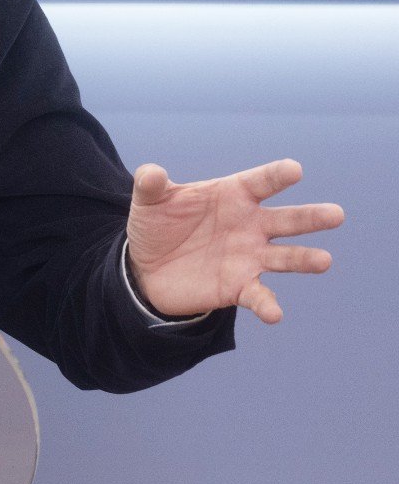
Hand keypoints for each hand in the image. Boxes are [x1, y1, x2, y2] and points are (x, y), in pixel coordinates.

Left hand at [127, 159, 343, 323]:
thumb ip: (150, 185)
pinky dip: (267, 305)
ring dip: (304, 259)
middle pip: (286, 219)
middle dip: (310, 217)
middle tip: (336, 214)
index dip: (277, 175)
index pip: (260, 182)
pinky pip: (259, 296)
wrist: (146, 267)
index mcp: (232, 196)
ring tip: (324, 261)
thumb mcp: (148, 202)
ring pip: (285, 257)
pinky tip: (274, 314)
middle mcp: (249, 226)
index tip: (295, 169)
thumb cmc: (157, 225)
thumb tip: (151, 173)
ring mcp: (249, 257)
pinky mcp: (239, 286)